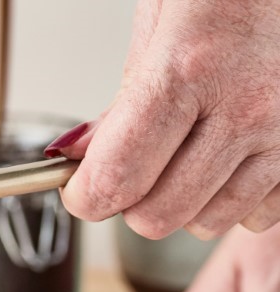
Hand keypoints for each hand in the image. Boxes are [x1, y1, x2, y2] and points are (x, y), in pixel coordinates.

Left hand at [46, 0, 279, 239]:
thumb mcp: (158, 23)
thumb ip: (122, 102)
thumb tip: (80, 158)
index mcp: (187, 70)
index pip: (117, 177)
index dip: (85, 197)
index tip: (79, 191)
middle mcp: (246, 106)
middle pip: (158, 215)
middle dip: (130, 203)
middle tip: (131, 170)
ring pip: (207, 222)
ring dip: (183, 204)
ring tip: (184, 156)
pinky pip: (260, 214)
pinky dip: (234, 201)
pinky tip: (226, 161)